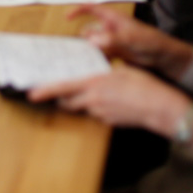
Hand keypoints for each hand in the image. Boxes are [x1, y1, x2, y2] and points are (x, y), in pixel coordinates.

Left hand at [28, 65, 192, 135]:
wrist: (160, 108)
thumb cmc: (145, 85)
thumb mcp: (121, 70)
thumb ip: (103, 72)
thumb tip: (94, 73)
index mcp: (94, 84)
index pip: (63, 88)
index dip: (45, 91)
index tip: (32, 94)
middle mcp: (94, 100)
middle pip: (68, 101)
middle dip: (62, 97)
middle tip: (61, 91)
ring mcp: (101, 113)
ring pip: (83, 107)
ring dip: (82, 101)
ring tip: (96, 91)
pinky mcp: (109, 122)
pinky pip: (97, 113)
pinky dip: (97, 106)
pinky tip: (112, 100)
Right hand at [70, 4, 192, 77]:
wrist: (167, 60)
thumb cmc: (153, 43)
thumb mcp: (133, 39)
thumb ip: (112, 39)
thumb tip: (90, 40)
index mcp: (114, 19)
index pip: (92, 8)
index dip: (79, 10)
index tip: (66, 18)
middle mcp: (110, 29)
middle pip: (88, 30)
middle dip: (80, 39)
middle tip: (70, 51)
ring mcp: (112, 42)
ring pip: (92, 45)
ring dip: (86, 52)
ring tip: (76, 62)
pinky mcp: (114, 55)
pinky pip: (99, 56)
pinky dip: (94, 60)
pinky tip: (89, 68)